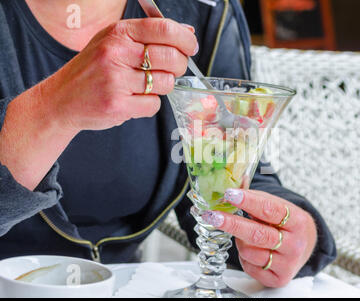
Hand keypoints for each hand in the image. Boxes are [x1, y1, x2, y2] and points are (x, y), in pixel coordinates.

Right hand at [43, 18, 197, 132]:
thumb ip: (149, 36)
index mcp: (118, 33)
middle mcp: (116, 53)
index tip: (191, 46)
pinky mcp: (118, 105)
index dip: (185, 39)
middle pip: (171, 58)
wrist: (62, 99)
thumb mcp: (114, 42)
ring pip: (166, 83)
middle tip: (171, 69)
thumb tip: (187, 32)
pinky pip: (154, 105)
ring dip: (162, 87)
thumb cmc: (92, 70)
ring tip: (144, 86)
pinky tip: (133, 100)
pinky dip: (149, 105)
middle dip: (179, 66)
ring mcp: (116, 80)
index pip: (163, 29)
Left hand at [201, 189, 317, 287]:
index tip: (230, 194)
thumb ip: (256, 198)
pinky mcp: (278, 279)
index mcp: (297, 221)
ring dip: (239, 241)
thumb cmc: (286, 223)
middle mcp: (295, 245)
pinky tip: (252, 249)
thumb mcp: (279, 206)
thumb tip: (232, 187)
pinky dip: (244, 256)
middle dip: (232, 224)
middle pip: (257, 234)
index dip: (248, 201)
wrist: (305, 246)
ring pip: (249, 252)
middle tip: (213, 215)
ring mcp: (287, 264)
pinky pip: (249, 266)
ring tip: (245, 234)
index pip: (270, 210)